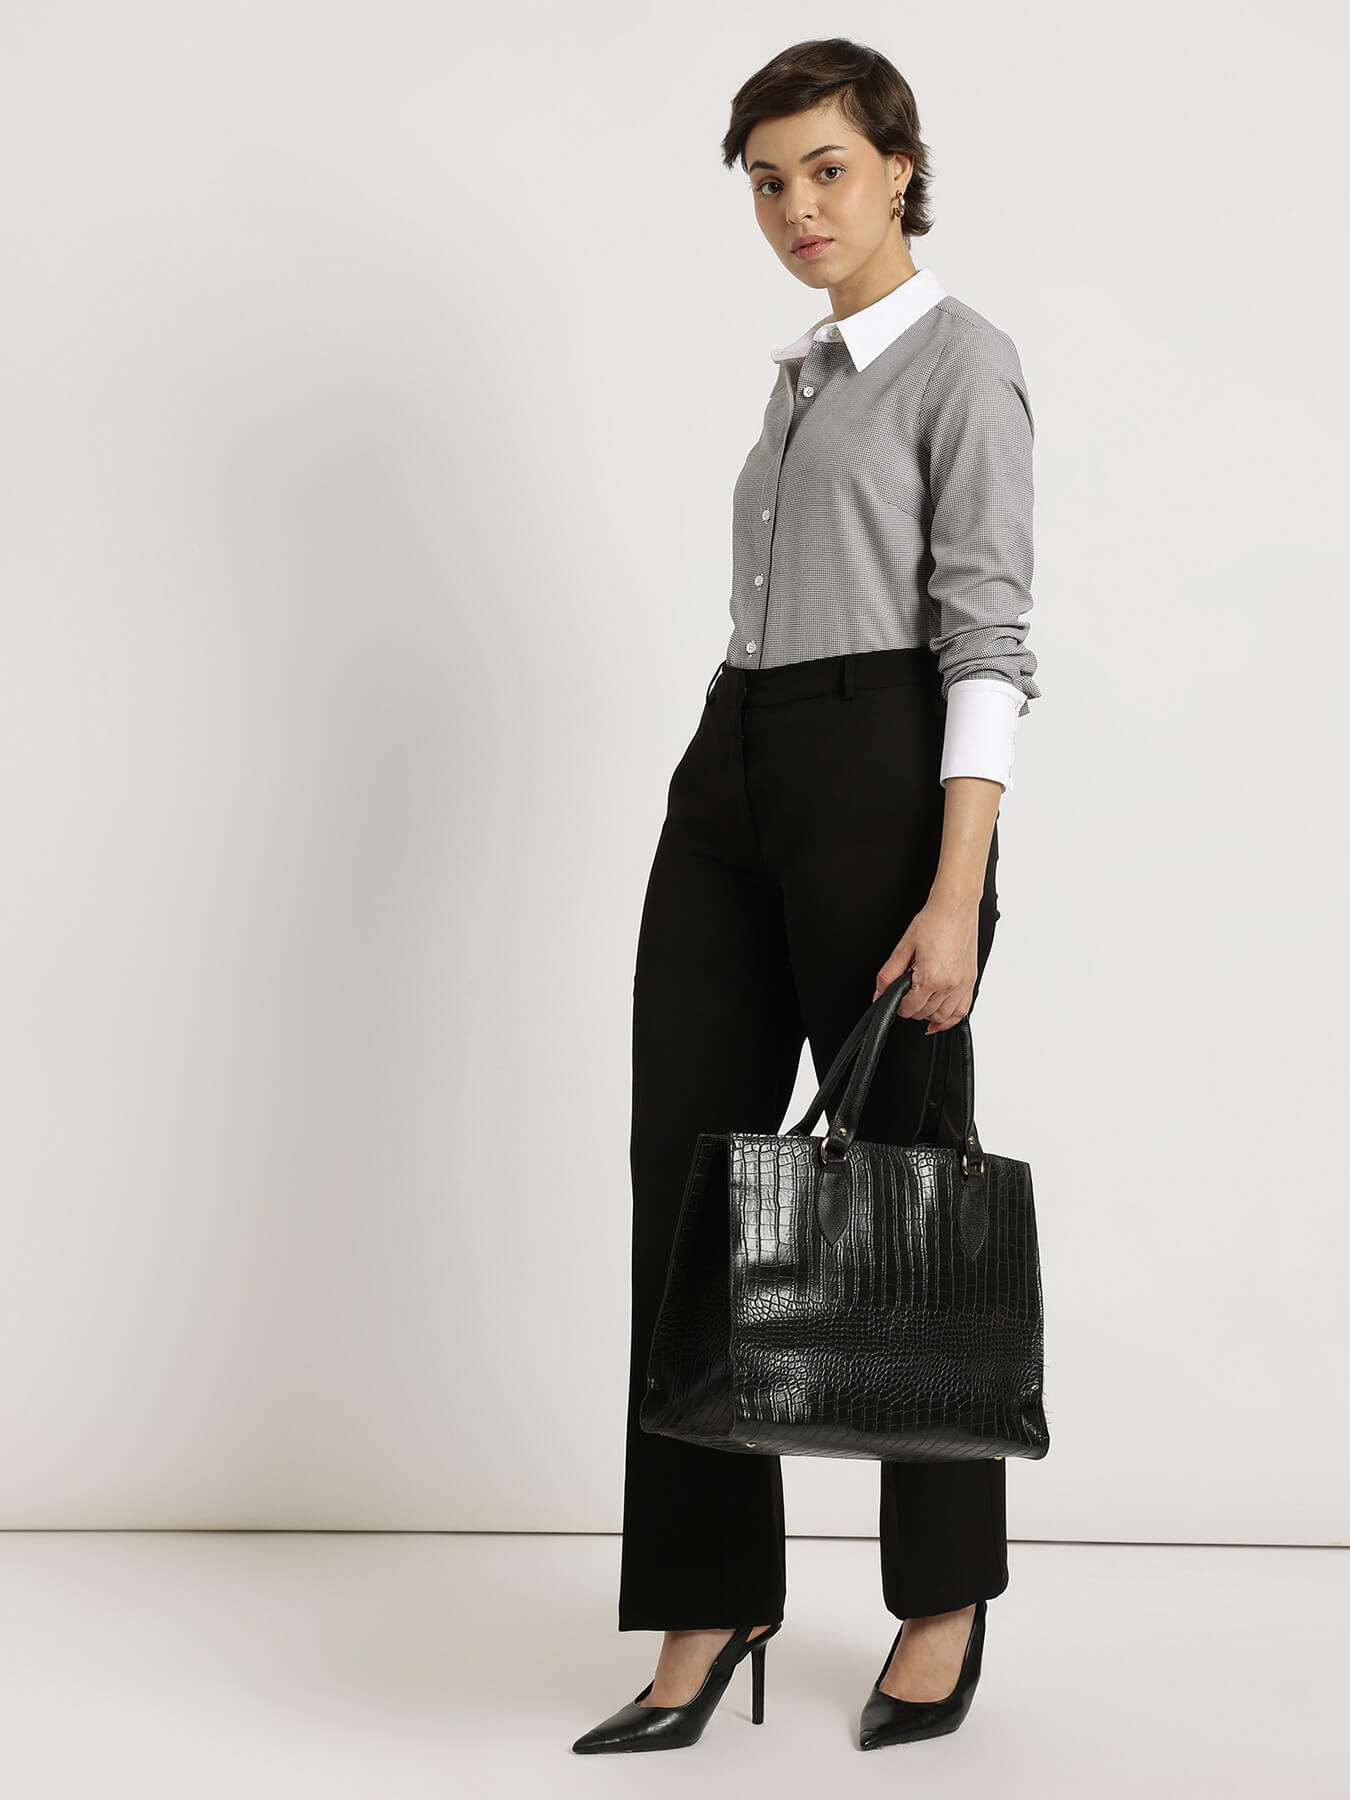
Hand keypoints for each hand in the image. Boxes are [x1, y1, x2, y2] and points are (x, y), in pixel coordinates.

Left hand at [872, 892, 979, 1033]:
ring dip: (928, 1013)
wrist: (955, 907)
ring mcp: (962, 984)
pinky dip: (950, 1018)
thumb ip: (888, 975)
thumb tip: (879, 993)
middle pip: (924, 1014)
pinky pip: (962, 1011)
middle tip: (907, 992)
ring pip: (942, 1016)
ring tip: (920, 1001)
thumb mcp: (903, 947)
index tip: (896, 996)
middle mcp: (949, 984)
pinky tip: (939, 1019)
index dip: (898, 1005)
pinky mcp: (970, 981)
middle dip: (911, 1007)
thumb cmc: (934, 921)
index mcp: (931, 977)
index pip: (909, 1008)